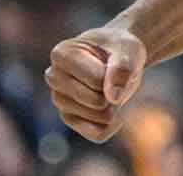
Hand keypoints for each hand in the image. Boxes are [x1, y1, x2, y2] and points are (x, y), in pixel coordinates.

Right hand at [46, 27, 146, 142]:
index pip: (96, 80)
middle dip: (114, 93)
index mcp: (61, 54)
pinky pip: (99, 134)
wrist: (117, 56)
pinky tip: (112, 107)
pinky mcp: (69, 118)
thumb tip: (113, 98)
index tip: (110, 61)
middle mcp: (54, 77)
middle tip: (113, 77)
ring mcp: (59, 99)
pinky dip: (113, 124)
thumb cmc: (120, 48)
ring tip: (110, 87)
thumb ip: (122, 68)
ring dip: (114, 105)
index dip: (114, 75)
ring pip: (99, 118)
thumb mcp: (128, 50)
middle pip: (96, 101)